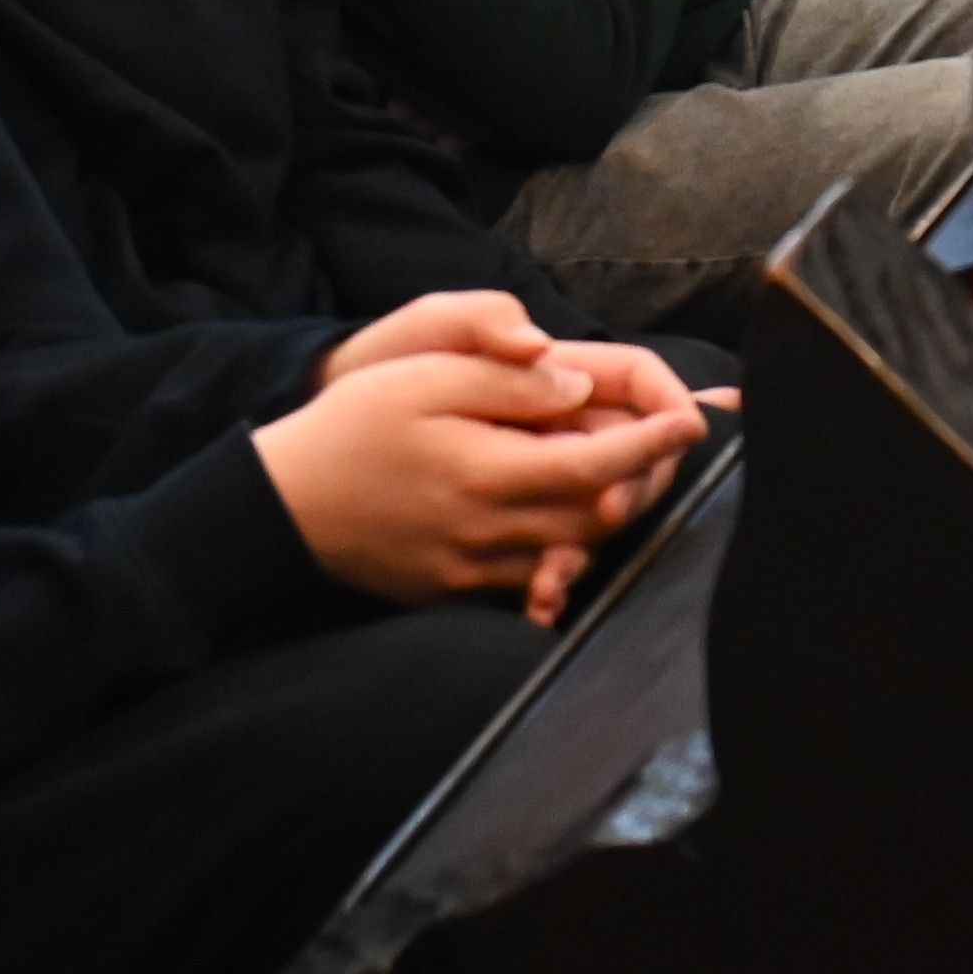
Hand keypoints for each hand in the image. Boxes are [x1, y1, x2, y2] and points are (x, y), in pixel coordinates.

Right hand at [258, 329, 721, 608]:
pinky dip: (559, 560)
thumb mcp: (424, 379)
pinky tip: (566, 533)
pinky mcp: (451, 595)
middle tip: (665, 447)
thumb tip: (577, 386)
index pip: (599, 461)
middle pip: (597, 515)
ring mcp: (470, 573)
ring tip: (626, 480)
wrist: (279, 507)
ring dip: (605, 520)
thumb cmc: (353, 426)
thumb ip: (505, 382)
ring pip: (570, 554)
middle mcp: (489, 533)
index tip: (693, 417)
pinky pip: (526, 586)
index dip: (655, 440)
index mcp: (488, 473)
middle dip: (642, 482)